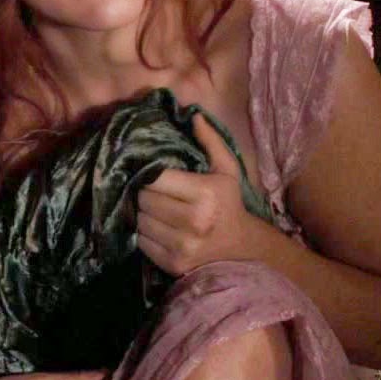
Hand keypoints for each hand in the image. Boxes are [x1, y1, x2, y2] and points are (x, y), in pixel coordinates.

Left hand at [136, 113, 255, 275]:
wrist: (241, 250)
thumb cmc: (229, 204)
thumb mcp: (226, 170)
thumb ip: (210, 142)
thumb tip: (193, 116)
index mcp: (204, 193)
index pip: (154, 178)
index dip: (148, 175)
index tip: (150, 173)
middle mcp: (193, 220)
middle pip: (143, 199)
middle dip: (144, 193)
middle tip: (153, 192)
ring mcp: (181, 245)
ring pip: (139, 220)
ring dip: (141, 213)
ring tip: (154, 209)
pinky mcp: (171, 263)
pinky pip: (140, 241)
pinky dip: (143, 233)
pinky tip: (157, 227)